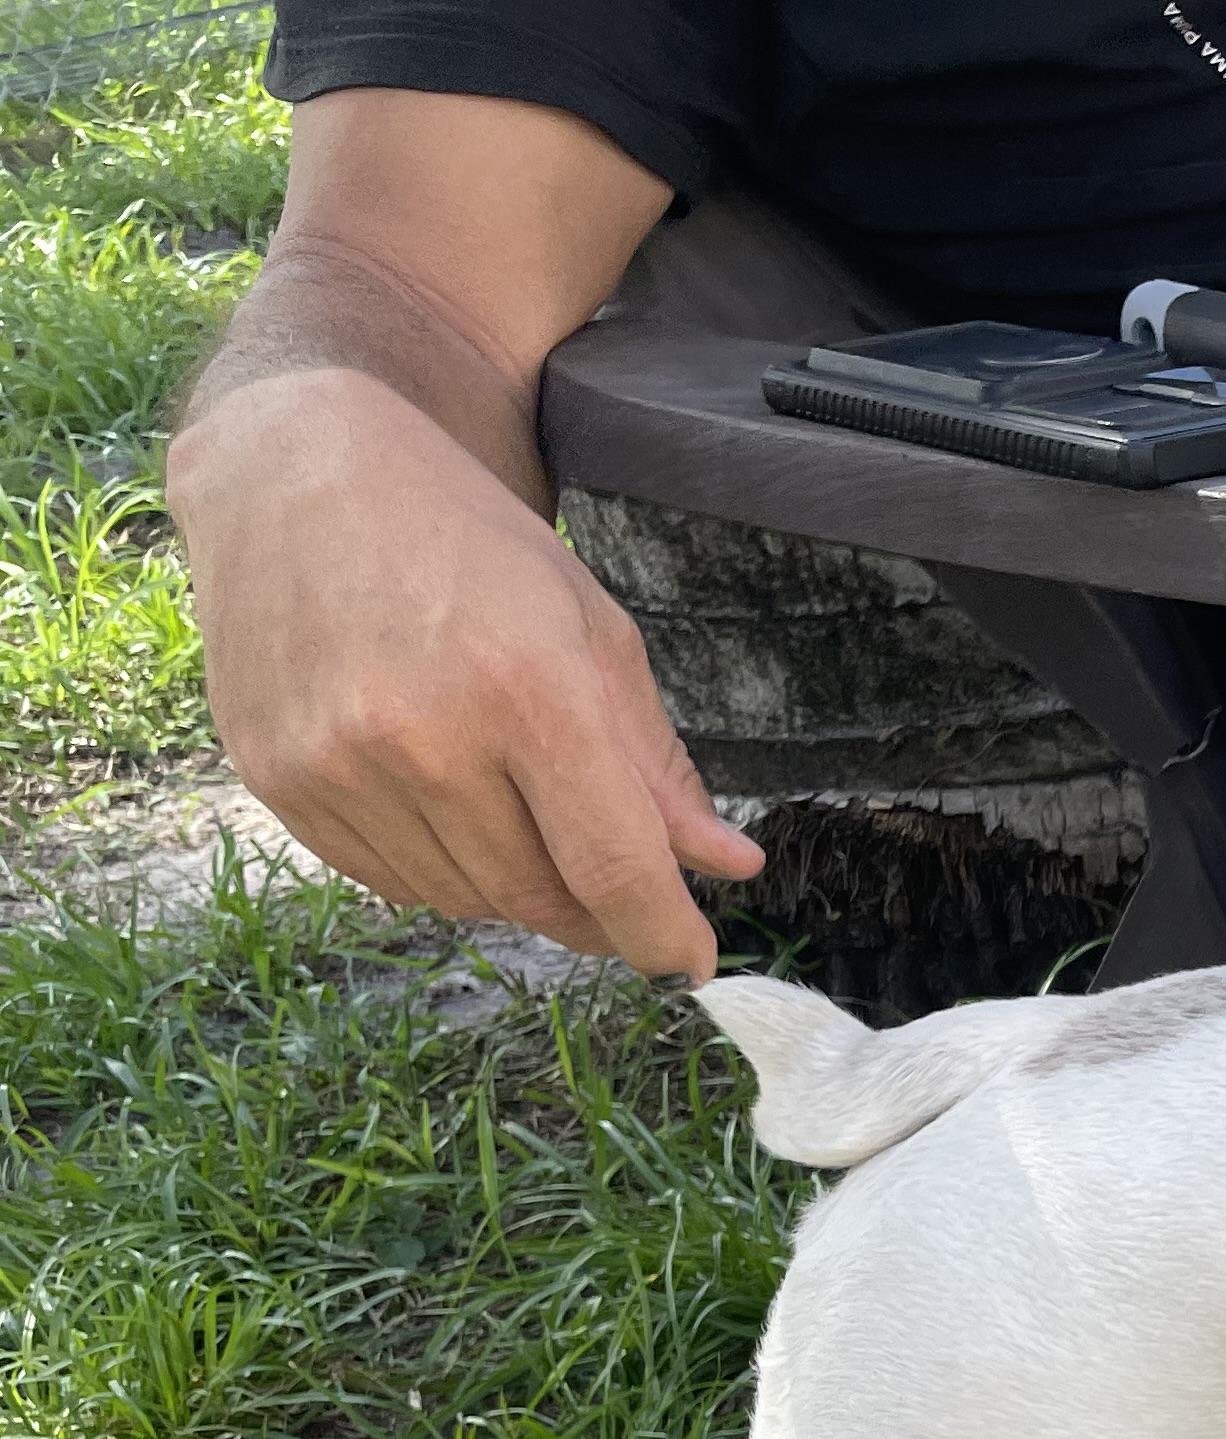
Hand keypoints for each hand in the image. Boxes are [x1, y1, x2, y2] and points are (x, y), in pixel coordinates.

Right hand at [169, 364, 759, 980]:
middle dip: (596, 913)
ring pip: (467, 900)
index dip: (662, 934)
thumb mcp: (593, 632)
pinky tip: (447, 801)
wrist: (299, 472)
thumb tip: (729, 867)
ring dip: (517, 887)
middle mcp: (423, 736)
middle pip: (541, 896)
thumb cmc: (469, 544)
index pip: (612, 868)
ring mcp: (337, 763)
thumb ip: (657, 766)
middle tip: (620, 893)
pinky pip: (390, 880)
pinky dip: (440, 869)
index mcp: (525, 688)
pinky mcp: (278, 780)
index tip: (691, 961)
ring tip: (520, 810)